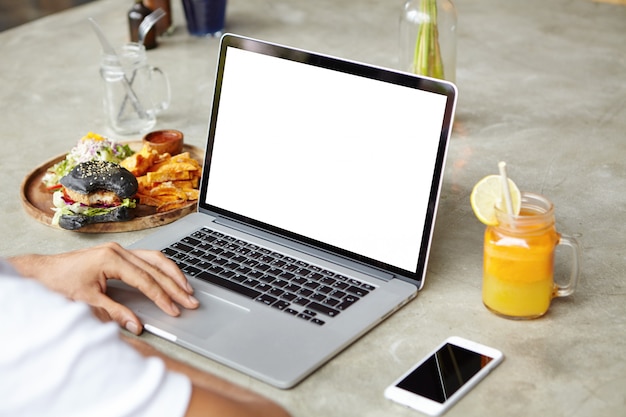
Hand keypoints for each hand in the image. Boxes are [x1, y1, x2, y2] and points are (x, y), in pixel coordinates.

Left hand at [8, 242, 198, 333]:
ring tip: (187, 289)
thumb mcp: (87, 302)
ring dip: (173, 274)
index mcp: (111, 259)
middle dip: (175, 286)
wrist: (41, 272)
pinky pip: (148, 258)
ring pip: (156, 259)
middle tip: (190, 301)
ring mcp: (120, 250)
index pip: (145, 280)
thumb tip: (137, 325)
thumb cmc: (60, 283)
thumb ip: (115, 313)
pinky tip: (171, 278)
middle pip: (156, 268)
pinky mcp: (119, 253)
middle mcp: (119, 251)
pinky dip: (162, 269)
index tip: (174, 309)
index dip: (162, 297)